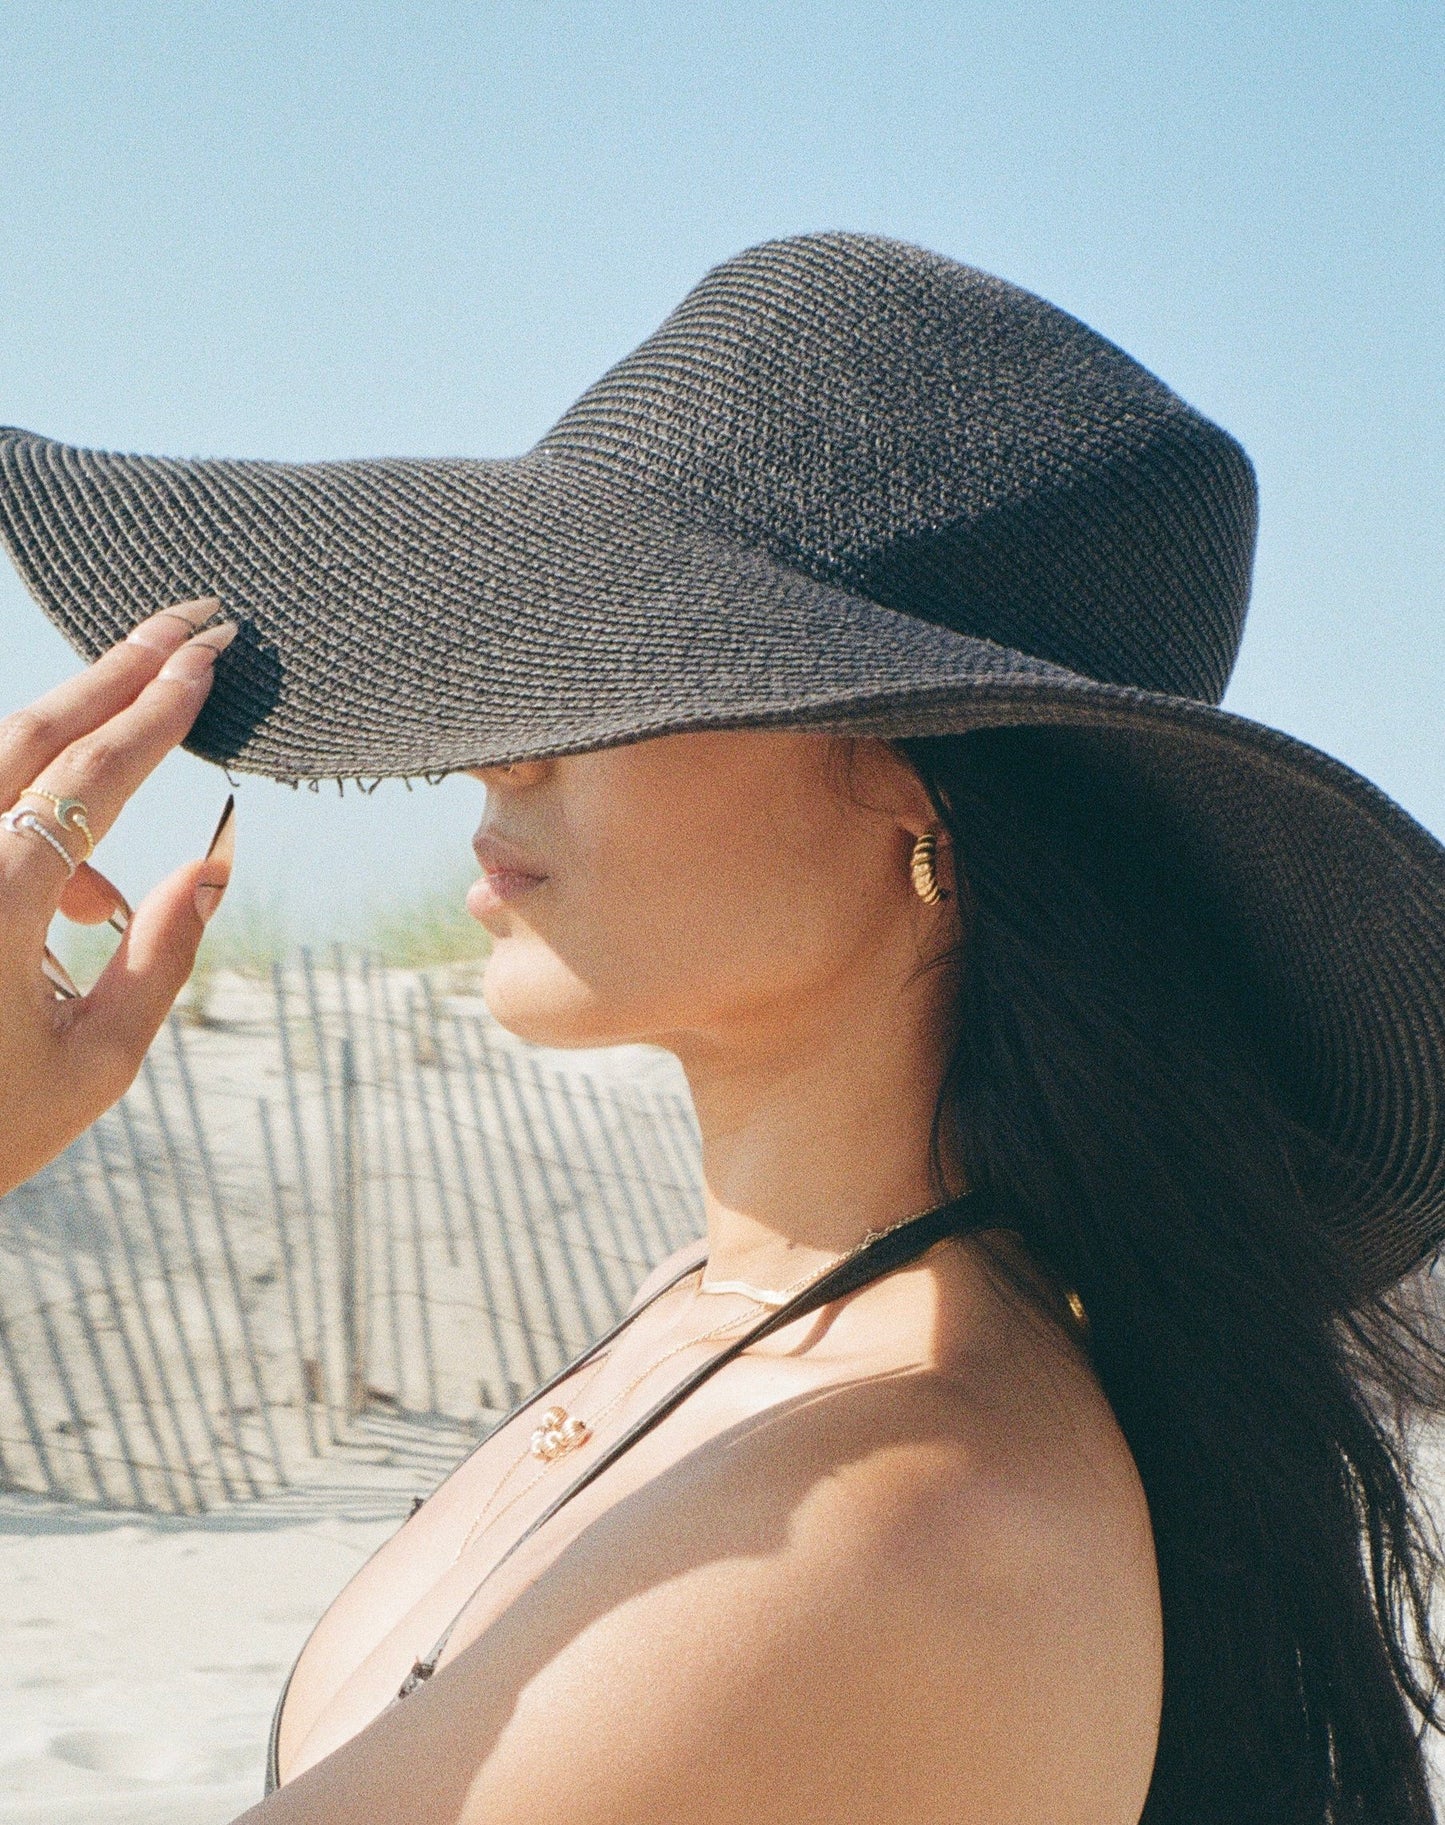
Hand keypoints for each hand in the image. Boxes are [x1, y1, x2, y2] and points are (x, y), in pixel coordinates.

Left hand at [0, 599, 237, 1195]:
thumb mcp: (101, 1064)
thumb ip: (164, 954)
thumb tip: (215, 862)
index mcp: (1, 901)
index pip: (96, 775)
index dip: (161, 709)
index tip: (210, 658)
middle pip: (36, 728)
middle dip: (120, 667)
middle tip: (187, 619)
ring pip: (2, 761)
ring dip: (83, 735)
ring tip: (154, 754)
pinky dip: (42, 823)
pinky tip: (85, 900)